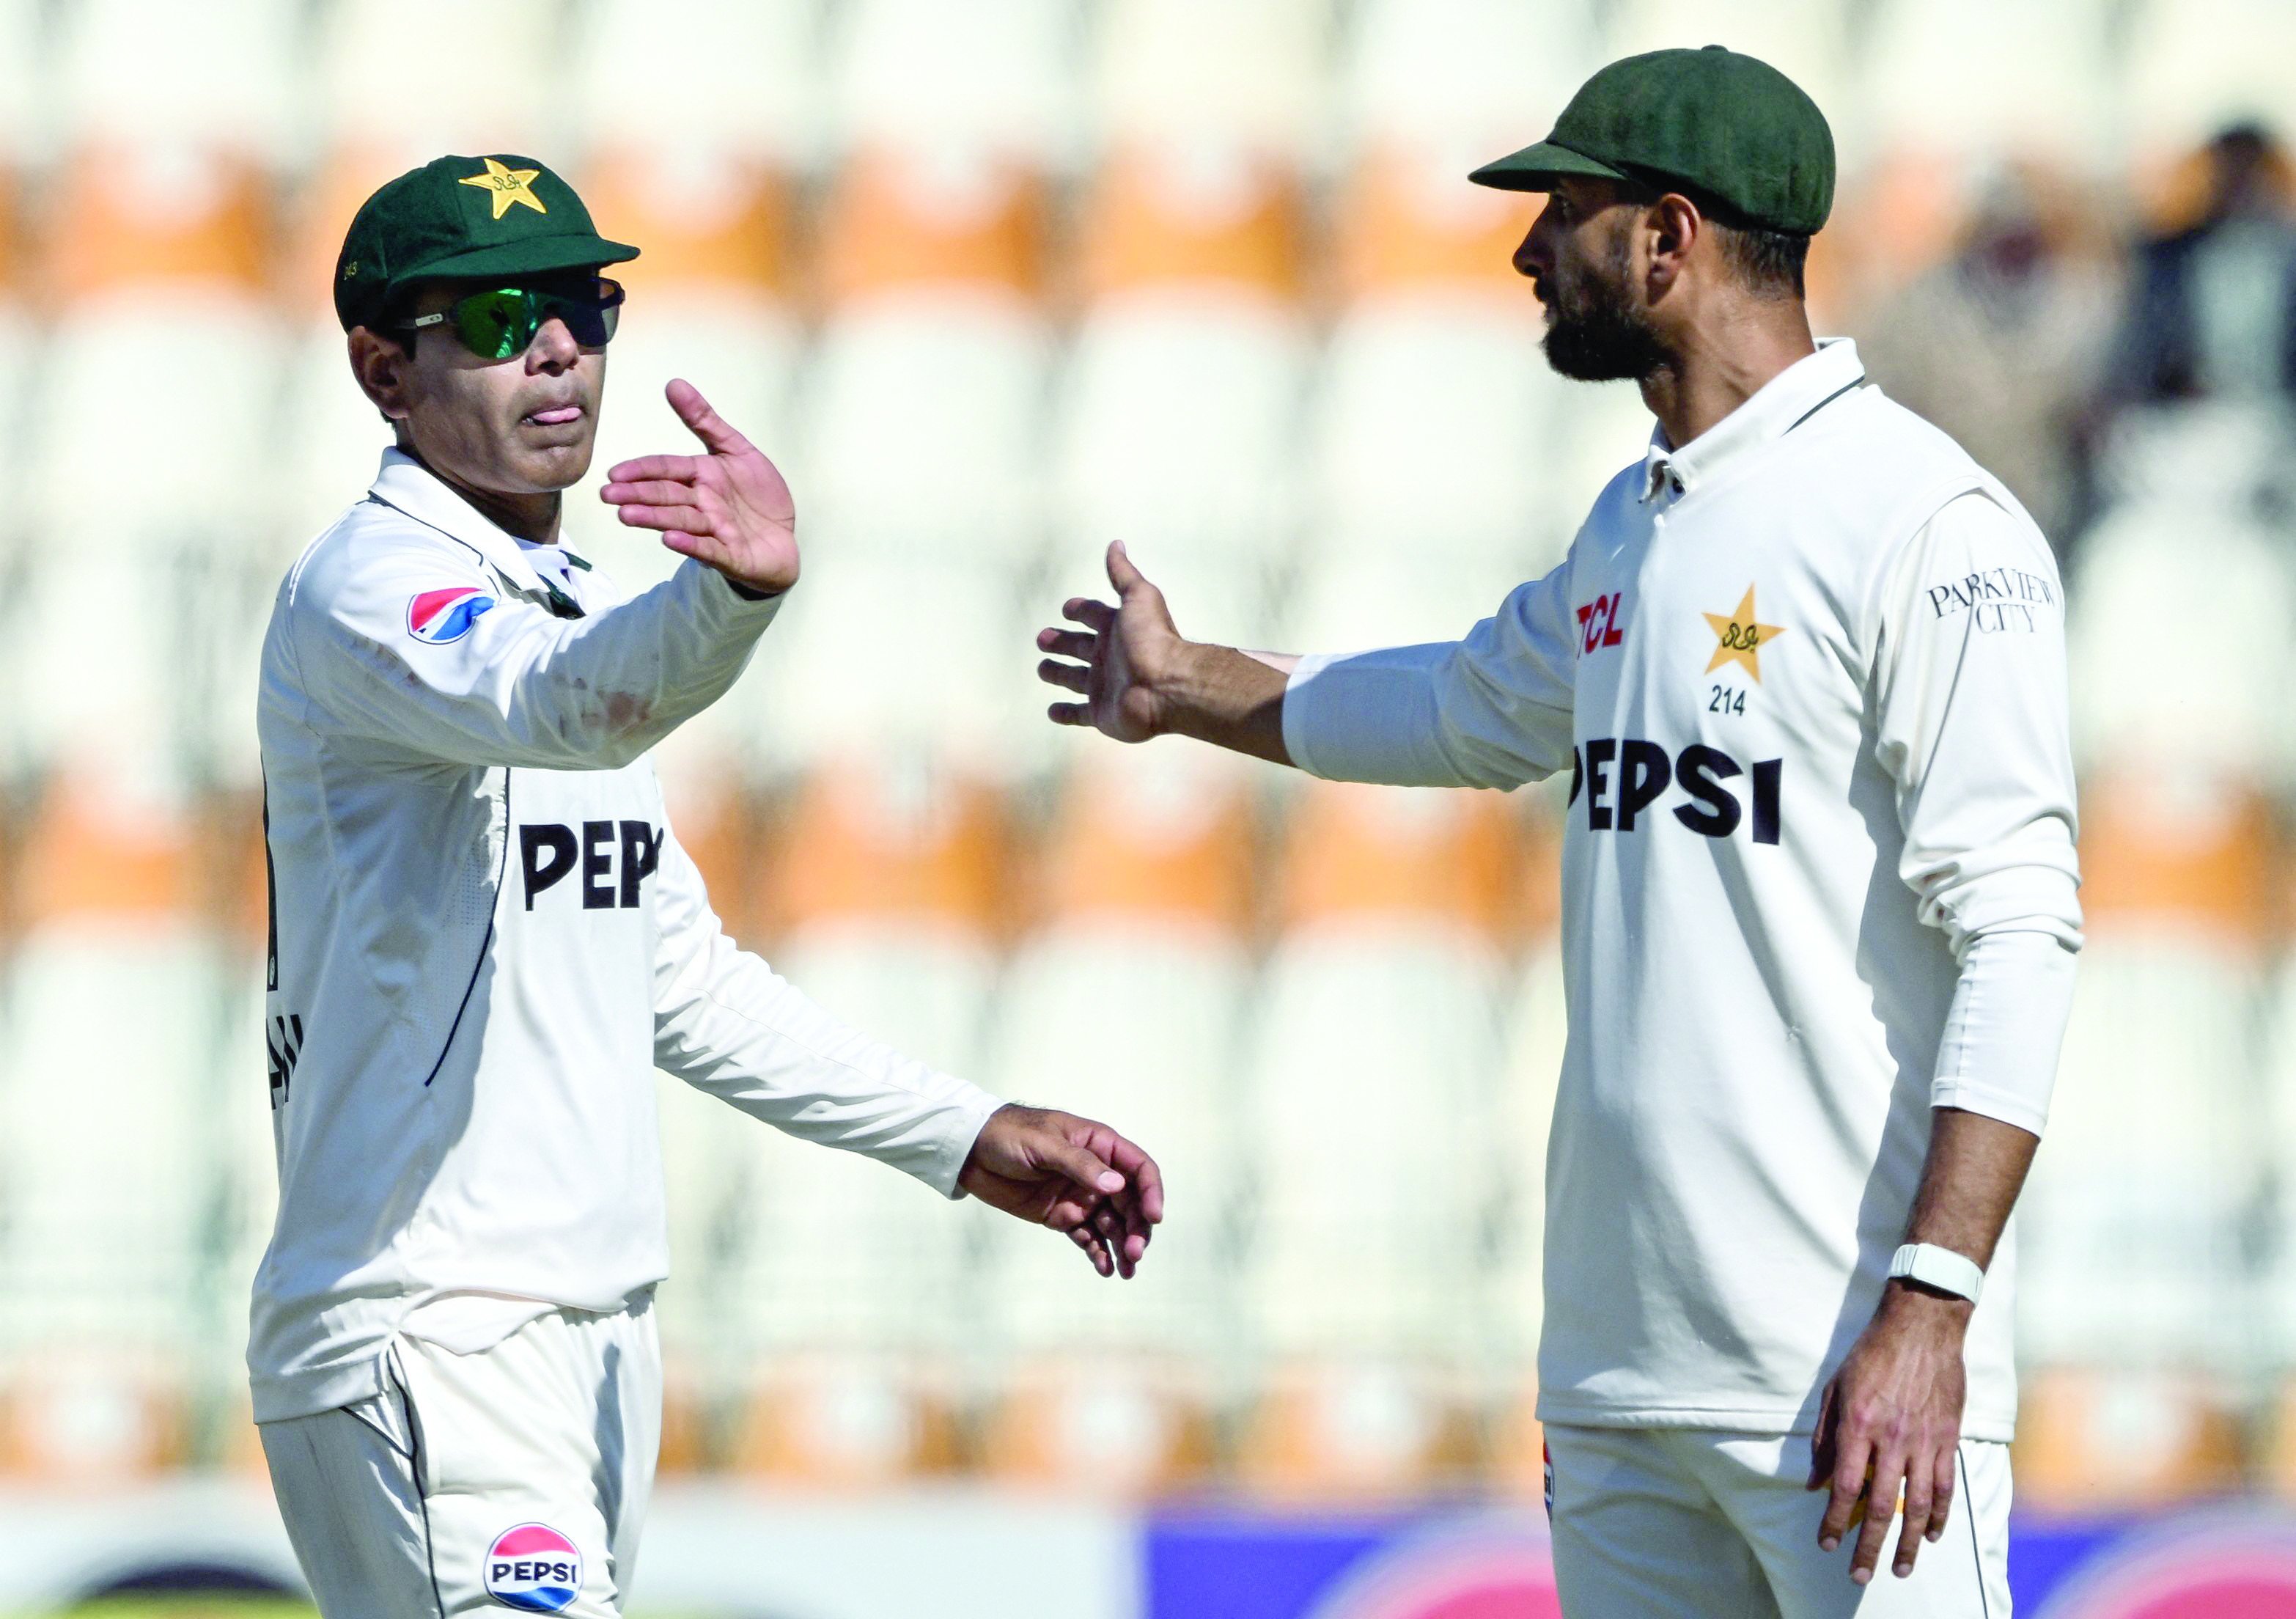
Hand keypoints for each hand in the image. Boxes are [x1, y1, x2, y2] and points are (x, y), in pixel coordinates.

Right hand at [600, 378, 797, 594]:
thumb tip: (673, 383)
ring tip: (627, 516)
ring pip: (681, 521)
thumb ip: (705, 421)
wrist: (784, 537)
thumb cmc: (758, 495)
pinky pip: (710, 549)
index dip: (642, 470)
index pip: (666, 470)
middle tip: (608, 496)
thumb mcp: (736, 450)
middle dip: (637, 495)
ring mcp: (715, 531)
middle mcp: (703, 504)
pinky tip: (670, 540)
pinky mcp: (731, 555)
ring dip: (654, 518)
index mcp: (701, 477)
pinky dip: (691, 545)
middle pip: (666, 496)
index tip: (614, 473)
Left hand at [959, 1103, 1164, 1279]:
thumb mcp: (1045, 1144)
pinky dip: (1099, 1253)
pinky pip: (1088, 1237)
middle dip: (1137, 1228)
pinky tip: (1106, 1270)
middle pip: (1130, 1203)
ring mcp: (1081, 1196)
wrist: (971, 1153)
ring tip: (1127, 1271)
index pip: (1139, 1169)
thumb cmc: (1010, 1135)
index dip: (1151, 1192)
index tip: (1153, 1218)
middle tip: (1135, 1253)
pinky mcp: (1063, 1216)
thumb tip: (1117, 1185)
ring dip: (1123, 1245)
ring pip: (1113, 1224)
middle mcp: (1097, 1173)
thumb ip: (1080, 1165)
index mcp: (1099, 1145)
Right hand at [1036, 542, 1189, 741]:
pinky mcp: (1101, 714)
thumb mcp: (1138, 598)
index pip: (1094, 615)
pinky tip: (1052, 710)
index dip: (1081, 610)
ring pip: (1075, 679)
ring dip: (1058, 673)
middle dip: (1062, 642)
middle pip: (1080, 647)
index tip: (1068, 609)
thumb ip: (1123, 573)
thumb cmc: (1152, 640)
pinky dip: (1064, 713)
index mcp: (1117, 629)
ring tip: (1043, 669)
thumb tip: (1116, 543)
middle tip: (1042, 638)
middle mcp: (1111, 657)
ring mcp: (1105, 687)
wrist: (1166, 686)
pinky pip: (1078, 714)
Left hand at [1808, 1283, 1972, 1584]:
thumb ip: (1824, 1438)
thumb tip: (1815, 1482)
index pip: (1844, 1487)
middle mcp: (1891, 1438)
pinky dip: (1941, 1514)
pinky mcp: (1948, 1437)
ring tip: (1902, 1568)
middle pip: (1880, 1506)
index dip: (1834, 1521)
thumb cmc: (1871, 1354)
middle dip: (1868, 1545)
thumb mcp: (1835, 1388)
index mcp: (1858, 1425)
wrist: (1921, 1325)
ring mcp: (1924, 1440)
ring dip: (1910, 1543)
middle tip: (1860, 1575)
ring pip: (1918, 1505)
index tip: (1827, 1545)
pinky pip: (1945, 1486)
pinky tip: (1935, 1534)